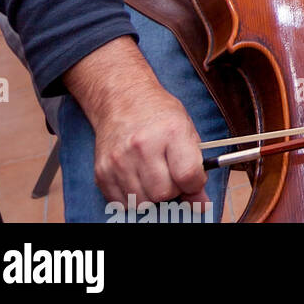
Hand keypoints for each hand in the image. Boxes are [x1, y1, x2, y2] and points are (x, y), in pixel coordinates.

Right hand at [90, 79, 208, 209]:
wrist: (122, 99)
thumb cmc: (159, 113)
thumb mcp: (185, 128)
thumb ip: (195, 166)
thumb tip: (201, 203)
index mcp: (171, 131)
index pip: (188, 175)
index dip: (195, 184)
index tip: (194, 181)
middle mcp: (143, 146)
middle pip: (164, 193)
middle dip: (173, 190)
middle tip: (171, 174)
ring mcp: (119, 161)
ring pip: (143, 203)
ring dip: (153, 195)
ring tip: (154, 173)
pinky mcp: (102, 173)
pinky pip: (123, 204)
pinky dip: (134, 197)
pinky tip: (138, 177)